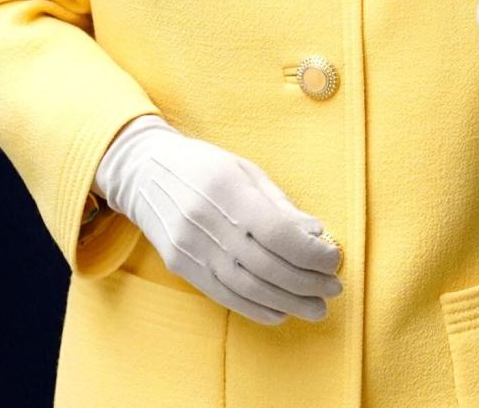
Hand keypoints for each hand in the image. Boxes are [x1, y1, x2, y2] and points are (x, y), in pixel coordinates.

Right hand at [93, 115, 342, 324]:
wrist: (144, 173)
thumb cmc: (205, 166)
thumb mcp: (245, 171)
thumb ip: (280, 205)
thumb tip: (316, 235)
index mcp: (227, 188)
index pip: (276, 231)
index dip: (310, 252)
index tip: (333, 259)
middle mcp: (205, 220)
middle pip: (265, 264)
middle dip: (306, 282)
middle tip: (333, 287)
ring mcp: (190, 247)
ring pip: (246, 286)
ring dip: (288, 302)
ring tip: (316, 307)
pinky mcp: (181, 267)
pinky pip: (224, 295)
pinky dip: (256, 308)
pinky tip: (281, 311)